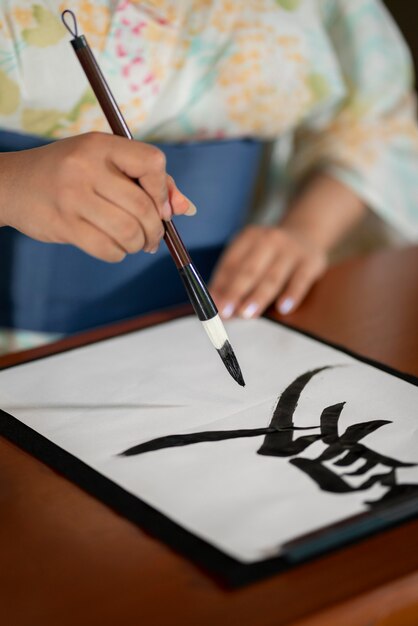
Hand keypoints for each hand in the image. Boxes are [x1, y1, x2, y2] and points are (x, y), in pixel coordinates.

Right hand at [0, 132, 194, 261]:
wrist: (11, 184)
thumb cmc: (67, 172)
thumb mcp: (103, 162)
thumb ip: (146, 181)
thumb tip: (185, 208)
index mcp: (101, 145)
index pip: (152, 163)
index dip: (163, 191)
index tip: (162, 208)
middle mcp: (87, 167)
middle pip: (143, 206)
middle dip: (156, 229)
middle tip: (154, 237)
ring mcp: (73, 197)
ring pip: (128, 231)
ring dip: (140, 244)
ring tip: (136, 244)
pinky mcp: (64, 225)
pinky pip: (107, 248)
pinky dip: (119, 253)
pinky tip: (116, 248)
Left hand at [210, 225, 326, 318]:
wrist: (307, 234)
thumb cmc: (270, 253)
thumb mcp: (250, 256)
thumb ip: (232, 278)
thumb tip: (214, 302)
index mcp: (249, 237)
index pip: (231, 263)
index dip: (220, 286)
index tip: (212, 305)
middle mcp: (270, 240)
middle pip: (249, 270)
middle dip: (235, 292)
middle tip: (225, 312)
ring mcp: (292, 250)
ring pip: (272, 277)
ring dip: (258, 297)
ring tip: (246, 314)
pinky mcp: (311, 262)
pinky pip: (300, 280)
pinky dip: (292, 294)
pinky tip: (283, 308)